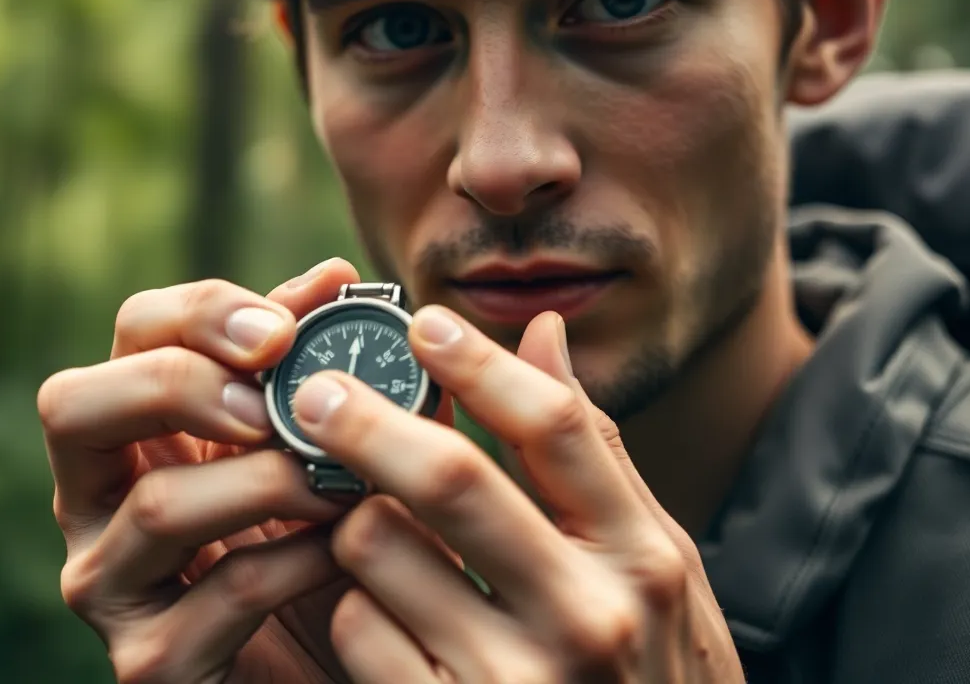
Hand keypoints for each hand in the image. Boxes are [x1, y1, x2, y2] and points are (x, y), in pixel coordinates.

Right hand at [37, 259, 366, 682]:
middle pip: (74, 404)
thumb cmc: (333, 538)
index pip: (134, 332)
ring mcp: (112, 586)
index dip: (203, 314)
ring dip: (271, 481)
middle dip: (182, 385)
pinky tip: (351, 552)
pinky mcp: (151, 665)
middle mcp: (97, 502)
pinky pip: (224, 593)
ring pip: (158, 506)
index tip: (285, 330)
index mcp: (140, 428)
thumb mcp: (331, 442)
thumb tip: (335, 273)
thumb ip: (324, 364)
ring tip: (347, 482)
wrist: (346, 663)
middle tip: (271, 404)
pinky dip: (301, 562)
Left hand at [290, 308, 744, 682]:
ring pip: (380, 551)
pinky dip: (353, 606)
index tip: (422, 321)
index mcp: (644, 557)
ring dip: (358, 524)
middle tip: (316, 389)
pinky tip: (382, 615)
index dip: (479, 361)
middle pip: (452, 478)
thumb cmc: (650, 671)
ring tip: (373, 531)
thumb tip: (543, 330)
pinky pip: (357, 631)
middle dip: (367, 420)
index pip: (556, 427)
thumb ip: (595, 454)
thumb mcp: (654, 565)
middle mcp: (587, 617)